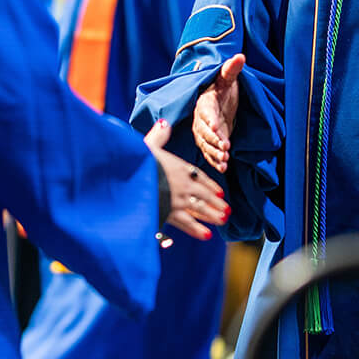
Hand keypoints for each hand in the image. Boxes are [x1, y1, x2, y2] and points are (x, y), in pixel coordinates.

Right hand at [145, 119, 228, 240]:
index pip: (199, 176)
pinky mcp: (169, 213)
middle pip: (204, 195)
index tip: (219, 191)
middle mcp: (182, 184)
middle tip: (227, 210)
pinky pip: (187, 223)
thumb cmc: (137, 161)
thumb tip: (164, 123)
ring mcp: (177, 200)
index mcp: (178, 167)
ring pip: (199, 209)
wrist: (131, 178)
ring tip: (222, 221)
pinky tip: (206, 235)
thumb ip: (158, 136)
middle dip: (216, 203)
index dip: (210, 185)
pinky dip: (197, 229)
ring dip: (212, 216)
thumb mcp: (147, 145)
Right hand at [193, 54, 244, 173]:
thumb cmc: (222, 87)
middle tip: (225, 147)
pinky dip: (215, 161)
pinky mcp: (209, 142)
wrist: (216, 98)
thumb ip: (231, 69)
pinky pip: (209, 152)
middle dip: (214, 140)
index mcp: (204, 103)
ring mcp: (203, 132)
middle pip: (204, 132)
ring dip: (215, 154)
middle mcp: (200, 119)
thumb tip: (240, 56)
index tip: (217, 127)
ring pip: (206, 145)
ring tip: (225, 161)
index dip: (211, 120)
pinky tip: (223, 168)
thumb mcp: (227, 78)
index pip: (206, 112)